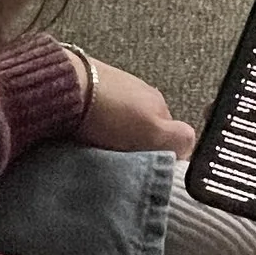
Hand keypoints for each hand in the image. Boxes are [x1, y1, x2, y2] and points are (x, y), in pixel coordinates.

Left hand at [77, 56, 195, 157]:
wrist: (66, 85)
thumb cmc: (110, 113)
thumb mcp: (154, 132)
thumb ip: (178, 140)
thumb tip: (189, 151)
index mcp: (160, 103)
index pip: (170, 133)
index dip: (160, 153)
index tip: (144, 169)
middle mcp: (141, 91)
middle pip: (145, 125)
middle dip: (136, 143)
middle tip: (120, 161)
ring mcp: (115, 86)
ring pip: (122, 119)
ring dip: (115, 133)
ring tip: (99, 149)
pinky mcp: (88, 86)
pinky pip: (99, 111)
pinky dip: (97, 123)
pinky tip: (85, 132)